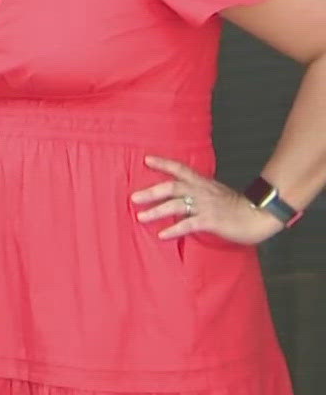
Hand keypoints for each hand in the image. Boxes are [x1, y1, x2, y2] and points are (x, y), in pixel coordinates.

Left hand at [132, 155, 283, 245]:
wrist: (260, 215)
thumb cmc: (239, 207)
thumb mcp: (217, 193)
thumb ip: (201, 192)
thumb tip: (184, 196)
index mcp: (203, 183)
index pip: (181, 169)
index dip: (164, 163)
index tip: (147, 159)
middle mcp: (202, 192)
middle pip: (172, 187)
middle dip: (151, 192)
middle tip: (133, 198)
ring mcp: (206, 206)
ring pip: (176, 206)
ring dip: (156, 211)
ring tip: (140, 217)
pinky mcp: (211, 221)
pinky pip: (188, 224)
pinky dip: (174, 229)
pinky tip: (162, 235)